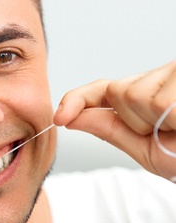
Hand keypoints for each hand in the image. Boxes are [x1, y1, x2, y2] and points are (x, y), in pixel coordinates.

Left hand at [54, 60, 175, 180]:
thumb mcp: (144, 148)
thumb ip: (107, 129)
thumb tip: (70, 117)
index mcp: (140, 99)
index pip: (101, 90)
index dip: (77, 100)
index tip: (59, 117)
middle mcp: (156, 80)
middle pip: (118, 92)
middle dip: (136, 120)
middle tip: (168, 130)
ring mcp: (172, 73)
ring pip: (136, 95)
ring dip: (157, 119)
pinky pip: (158, 99)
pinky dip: (173, 116)